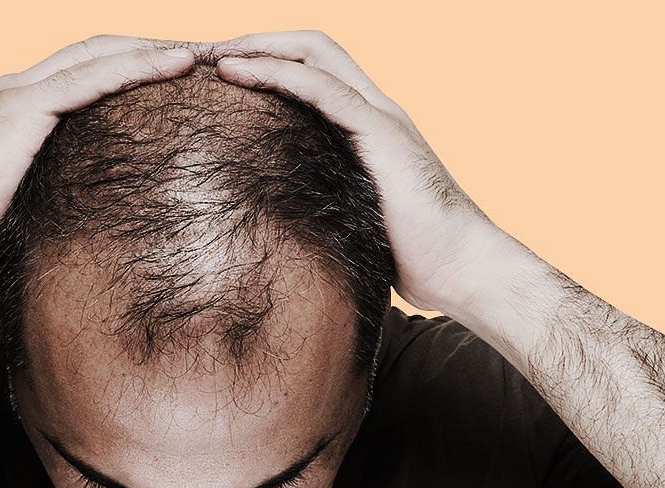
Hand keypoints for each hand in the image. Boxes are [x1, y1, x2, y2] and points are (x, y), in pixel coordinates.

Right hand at [0, 37, 194, 299]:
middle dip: (156, 49)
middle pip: (102, 54)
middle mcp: (20, 91)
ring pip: (102, 55)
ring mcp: (18, 96)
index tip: (185, 79)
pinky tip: (176, 65)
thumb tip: (95, 229)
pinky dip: (136, 66)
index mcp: (21, 112)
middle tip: (208, 55)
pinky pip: (90, 78)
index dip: (138, 70)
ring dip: (158, 49)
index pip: (91, 75)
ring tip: (207, 51)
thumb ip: (57, 200)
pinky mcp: (19, 109)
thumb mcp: (26, 212)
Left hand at [211, 30, 513, 313]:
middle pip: (310, 48)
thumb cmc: (410, 255)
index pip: (313, 71)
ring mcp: (380, 116)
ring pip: (313, 54)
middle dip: (255, 42)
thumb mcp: (352, 219)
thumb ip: (322, 203)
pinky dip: (276, 73)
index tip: (217, 75)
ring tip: (209, 53)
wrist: (461, 268)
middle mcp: (374, 109)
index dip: (266, 62)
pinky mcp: (381, 133)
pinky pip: (323, 88)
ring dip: (256, 46)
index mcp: (366, 126)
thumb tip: (275, 226)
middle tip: (203, 54)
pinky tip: (235, 72)